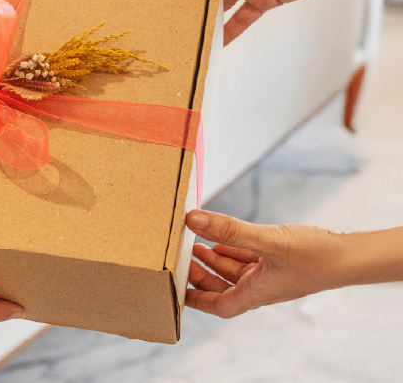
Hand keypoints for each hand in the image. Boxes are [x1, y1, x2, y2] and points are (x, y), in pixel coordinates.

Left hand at [184, 209, 344, 317]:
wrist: (349, 255)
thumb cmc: (315, 256)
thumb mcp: (268, 241)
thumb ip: (231, 231)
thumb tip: (193, 219)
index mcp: (256, 292)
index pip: (218, 305)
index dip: (195, 300)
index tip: (175, 290)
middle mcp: (260, 286)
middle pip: (220, 287)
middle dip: (199, 275)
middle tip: (180, 258)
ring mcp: (269, 273)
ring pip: (232, 271)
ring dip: (212, 259)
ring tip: (192, 242)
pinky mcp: (277, 260)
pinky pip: (247, 257)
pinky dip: (231, 249)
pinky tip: (219, 236)